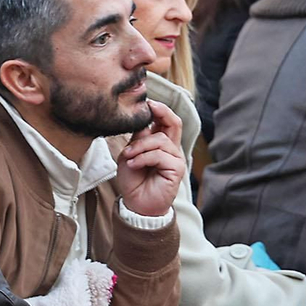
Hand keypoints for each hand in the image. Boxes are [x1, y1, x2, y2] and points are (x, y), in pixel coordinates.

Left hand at [115, 98, 183, 218]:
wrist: (135, 203)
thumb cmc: (133, 179)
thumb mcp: (130, 153)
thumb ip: (138, 138)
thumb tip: (142, 121)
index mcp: (160, 142)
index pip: (165, 120)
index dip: (158, 109)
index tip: (145, 102)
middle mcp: (171, 148)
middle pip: (174, 122)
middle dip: (162, 112)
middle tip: (150, 106)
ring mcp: (175, 158)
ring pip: (160, 140)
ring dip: (140, 146)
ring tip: (128, 156)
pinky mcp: (176, 169)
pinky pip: (159, 155)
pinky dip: (143, 158)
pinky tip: (133, 164)